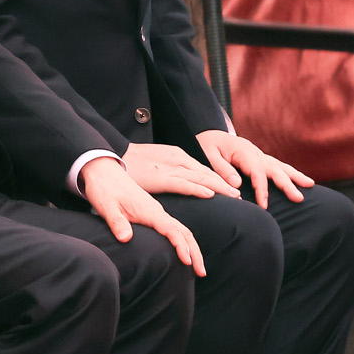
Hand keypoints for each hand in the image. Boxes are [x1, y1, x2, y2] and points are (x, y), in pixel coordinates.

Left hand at [77, 157, 205, 274]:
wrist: (102, 171)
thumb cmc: (104, 189)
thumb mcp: (106, 207)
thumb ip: (117, 222)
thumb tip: (125, 239)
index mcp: (149, 210)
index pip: (172, 230)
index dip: (181, 246)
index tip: (187, 262)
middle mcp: (157, 211)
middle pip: (184, 231)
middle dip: (195, 252)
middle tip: (202, 273)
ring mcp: (156, 212)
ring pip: (181, 229)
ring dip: (191, 247)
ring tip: (197, 267)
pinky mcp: (152, 213)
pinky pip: (173, 227)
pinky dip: (182, 240)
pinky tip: (183, 251)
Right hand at [122, 142, 240, 198]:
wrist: (112, 156)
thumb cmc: (132, 164)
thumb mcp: (157, 166)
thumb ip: (170, 173)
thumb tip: (181, 183)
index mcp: (177, 156)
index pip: (203, 170)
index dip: (219, 180)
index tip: (232, 190)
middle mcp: (178, 160)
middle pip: (207, 173)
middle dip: (225, 184)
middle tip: (240, 196)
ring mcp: (170, 168)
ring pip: (201, 178)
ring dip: (219, 188)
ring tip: (235, 196)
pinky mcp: (161, 178)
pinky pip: (183, 184)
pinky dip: (198, 189)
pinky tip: (210, 194)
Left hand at [196, 130, 311, 206]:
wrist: (208, 133)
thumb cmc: (206, 144)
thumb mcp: (208, 154)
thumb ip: (222, 169)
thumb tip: (237, 184)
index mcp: (243, 151)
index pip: (257, 172)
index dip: (261, 189)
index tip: (264, 205)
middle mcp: (255, 152)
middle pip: (274, 169)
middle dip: (287, 184)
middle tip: (299, 198)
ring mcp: (259, 155)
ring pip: (279, 166)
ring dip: (295, 176)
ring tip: (310, 185)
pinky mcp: (259, 159)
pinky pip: (276, 166)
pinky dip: (289, 173)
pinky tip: (300, 180)